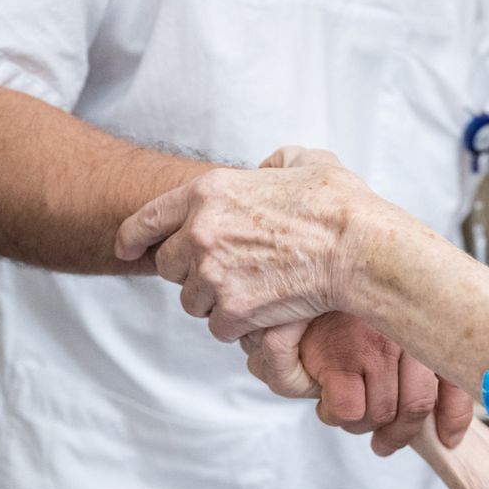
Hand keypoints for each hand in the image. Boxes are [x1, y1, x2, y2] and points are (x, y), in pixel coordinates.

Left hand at [114, 147, 397, 341]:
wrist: (360, 249)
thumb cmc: (340, 205)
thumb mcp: (304, 161)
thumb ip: (274, 162)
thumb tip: (267, 169)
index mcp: (209, 191)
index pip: (147, 218)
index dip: (132, 237)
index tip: (128, 249)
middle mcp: (200, 232)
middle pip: (168, 266)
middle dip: (191, 272)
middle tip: (226, 273)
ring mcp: (213, 274)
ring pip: (193, 302)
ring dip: (216, 302)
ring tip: (253, 293)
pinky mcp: (232, 310)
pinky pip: (219, 327)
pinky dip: (238, 326)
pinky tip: (264, 313)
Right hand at [241, 312, 473, 453]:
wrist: (300, 278)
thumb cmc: (345, 313)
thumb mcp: (390, 330)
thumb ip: (423, 369)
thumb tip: (448, 432)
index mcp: (423, 325)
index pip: (455, 380)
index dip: (454, 418)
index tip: (447, 439)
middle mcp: (404, 333)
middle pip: (417, 406)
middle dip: (400, 432)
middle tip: (384, 438)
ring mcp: (372, 344)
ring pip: (381, 413)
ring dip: (362, 423)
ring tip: (349, 407)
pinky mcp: (338, 356)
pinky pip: (349, 410)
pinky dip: (336, 416)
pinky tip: (328, 402)